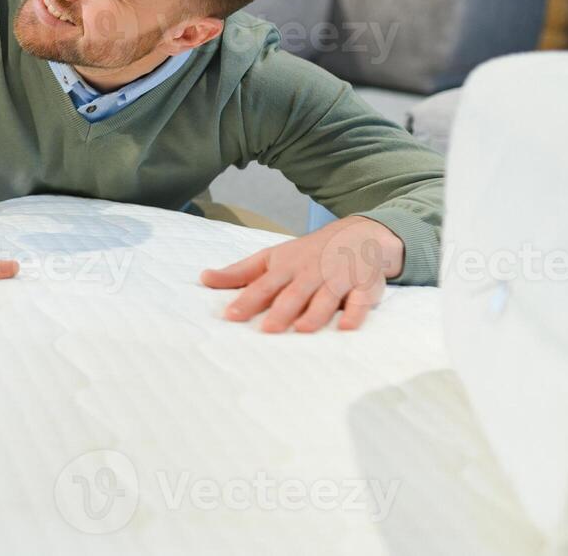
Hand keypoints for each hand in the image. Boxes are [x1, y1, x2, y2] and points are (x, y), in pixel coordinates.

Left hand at [199, 216, 404, 332]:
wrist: (358, 235)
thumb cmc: (306, 254)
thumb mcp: (271, 257)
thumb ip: (240, 272)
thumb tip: (204, 278)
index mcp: (286, 267)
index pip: (263, 285)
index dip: (247, 300)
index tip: (230, 315)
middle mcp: (310, 273)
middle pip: (294, 293)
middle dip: (281, 311)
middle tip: (268, 330)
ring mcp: (338, 279)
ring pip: (325, 297)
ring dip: (315, 313)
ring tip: (301, 330)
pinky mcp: (363, 286)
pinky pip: (360, 301)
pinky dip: (354, 313)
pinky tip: (346, 327)